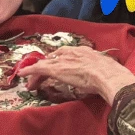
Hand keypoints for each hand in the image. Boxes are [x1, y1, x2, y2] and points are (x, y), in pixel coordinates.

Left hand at [19, 47, 134, 104]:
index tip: (56, 69)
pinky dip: (29, 72)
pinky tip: (22, 75)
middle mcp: (72, 52)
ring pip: (45, 64)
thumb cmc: (112, 75)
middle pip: (53, 58)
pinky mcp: (56, 69)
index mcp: (84, 51)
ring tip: (30, 82)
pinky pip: (38, 69)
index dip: (59, 62)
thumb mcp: (106, 69)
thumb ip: (101, 71)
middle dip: (46, 67)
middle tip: (41, 77)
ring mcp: (63, 60)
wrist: (108, 76)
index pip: (66, 54)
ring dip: (36, 73)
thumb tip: (105, 78)